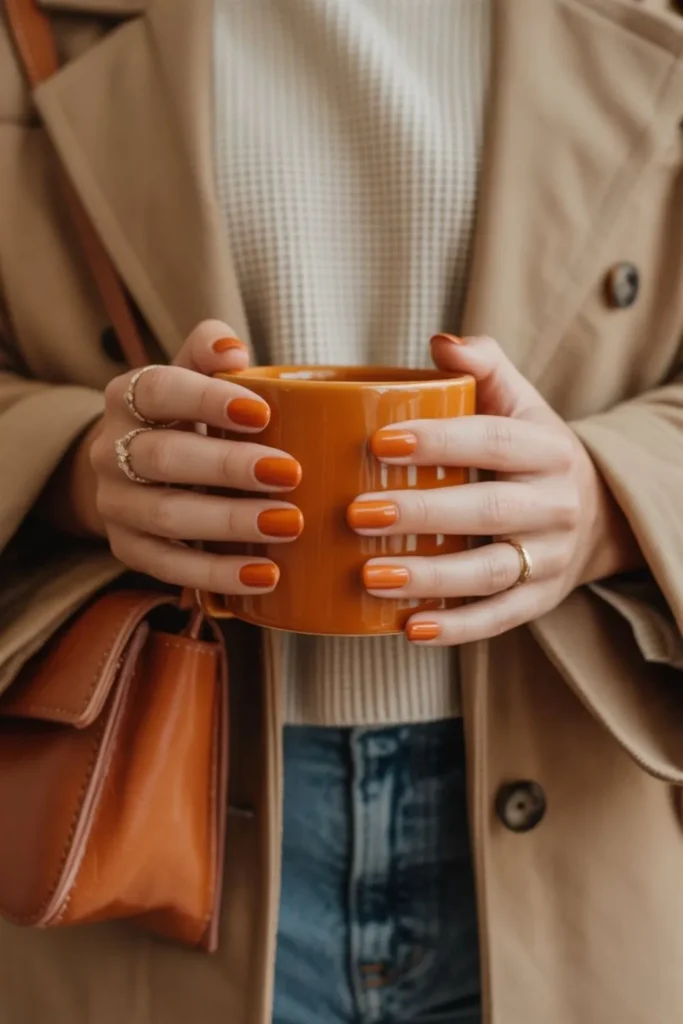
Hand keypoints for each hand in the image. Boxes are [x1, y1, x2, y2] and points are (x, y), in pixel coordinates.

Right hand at [83, 320, 302, 593]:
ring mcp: (116, 503)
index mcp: (127, 398)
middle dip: (229, 466)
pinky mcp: (127, 548)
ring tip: (288, 524)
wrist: (136, 473)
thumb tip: (233, 350)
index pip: (158, 390)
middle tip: (290, 473)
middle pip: (164, 458)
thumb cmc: (185, 419)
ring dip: (231, 521)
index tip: (262, 412)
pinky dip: (218, 573)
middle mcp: (111, 450)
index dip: (207, 400)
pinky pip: (169, 565)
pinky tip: (265, 574)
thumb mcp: (193, 377)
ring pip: (167, 515)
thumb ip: (210, 354)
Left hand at [349, 334, 642, 645]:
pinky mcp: (538, 600)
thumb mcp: (519, 402)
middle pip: (488, 509)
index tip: (380, 443)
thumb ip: (484, 366)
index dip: (440, 441)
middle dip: (422, 512)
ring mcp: (549, 558)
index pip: (495, 441)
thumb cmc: (532, 450)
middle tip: (357, 513)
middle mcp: (555, 504)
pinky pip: (498, 619)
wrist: (596, 514)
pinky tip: (407, 628)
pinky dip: (455, 629)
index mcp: (547, 448)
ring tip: (370, 575)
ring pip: (489, 571)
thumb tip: (441, 342)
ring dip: (429, 577)